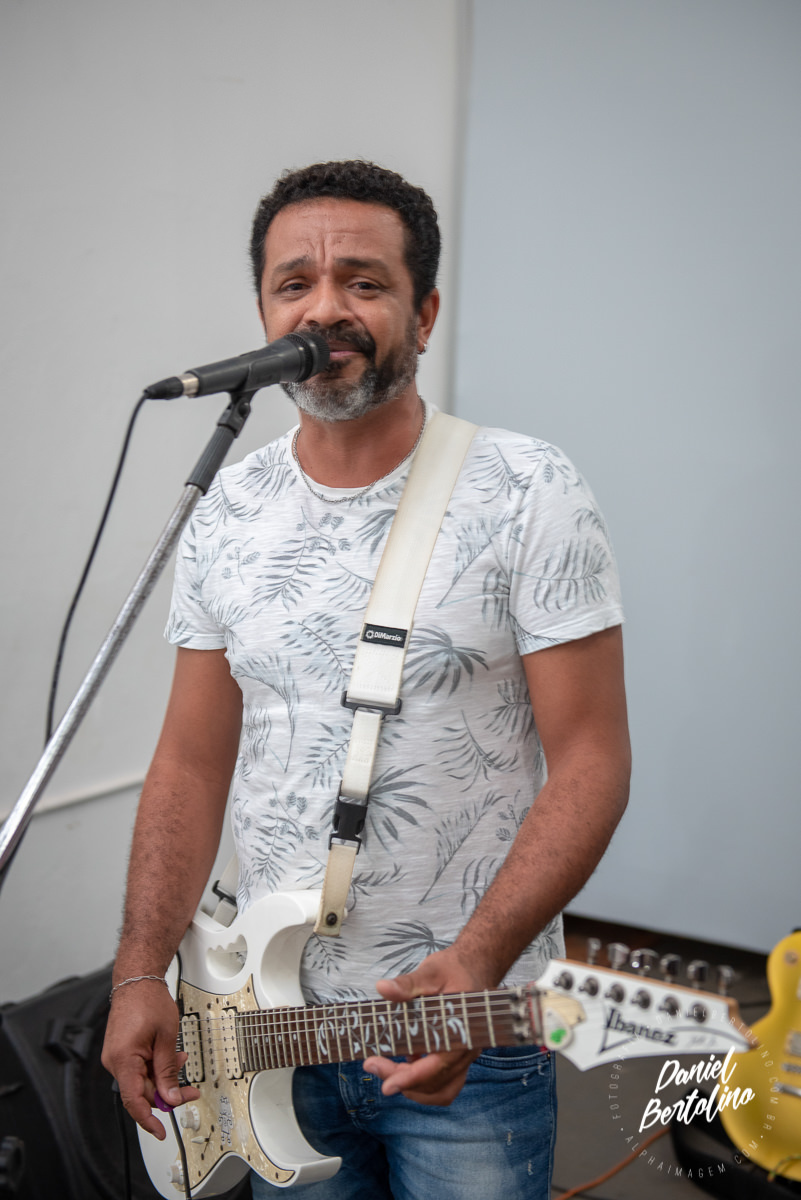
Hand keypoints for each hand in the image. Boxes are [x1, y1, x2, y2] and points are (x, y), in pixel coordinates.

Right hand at [101, 979, 198, 1138]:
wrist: (137, 981)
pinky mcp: (121, 1052)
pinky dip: (155, 1067)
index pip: (134, 1100)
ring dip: (162, 1077)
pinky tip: (169, 1057)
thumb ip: (168, 1070)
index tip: (160, 1131)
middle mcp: (115, 1061)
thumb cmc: (149, 1001)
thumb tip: (171, 1096)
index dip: (148, 1120)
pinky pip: (139, 1068)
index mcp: (124, 1059)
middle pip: (142, 1092)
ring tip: (181, 1061)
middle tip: (189, 1091)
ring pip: (142, 1080)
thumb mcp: (166, 1038)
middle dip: (166, 1093)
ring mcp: (116, 1057)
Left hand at [362, 947, 491, 1105]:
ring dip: (414, 1087)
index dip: (409, 1079)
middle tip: (373, 1064)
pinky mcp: (458, 1055)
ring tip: (388, 1069)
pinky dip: (424, 1081)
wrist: (476, 967)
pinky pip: (445, 1082)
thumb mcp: (431, 971)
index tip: (387, 1087)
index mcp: (462, 1032)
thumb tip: (383, 988)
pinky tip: (406, 1061)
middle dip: (402, 1080)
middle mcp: (467, 1050)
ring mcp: (464, 1055)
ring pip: (441, 1089)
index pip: (436, 1067)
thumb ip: (408, 983)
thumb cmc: (456, 969)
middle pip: (434, 1082)